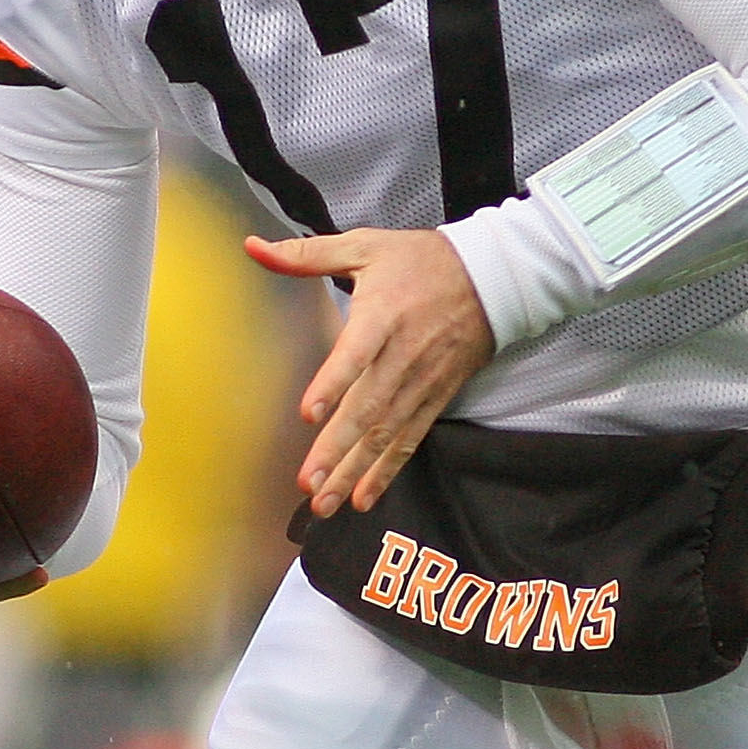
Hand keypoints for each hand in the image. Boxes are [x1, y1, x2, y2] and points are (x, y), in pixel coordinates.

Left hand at [246, 227, 494, 518]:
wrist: (493, 277)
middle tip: (308, 482)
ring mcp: (422, 382)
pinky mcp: (436, 398)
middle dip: (337, 450)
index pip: (357, 355)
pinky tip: (363, 498)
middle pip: (369, 409)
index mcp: (383, 315)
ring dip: (355, 471)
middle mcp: (403, 355)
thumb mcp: (365, 246)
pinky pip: (410, 440)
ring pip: (386, 435)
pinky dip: (387, 471)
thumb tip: (255, 248)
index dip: (334, 384)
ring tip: (325, 502)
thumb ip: (307, 254)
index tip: (308, 414)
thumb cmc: (421, 260)